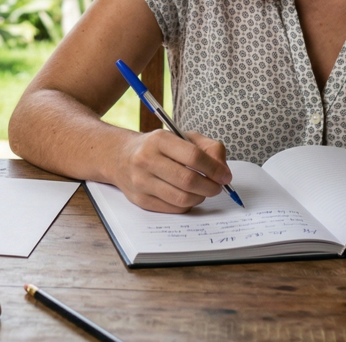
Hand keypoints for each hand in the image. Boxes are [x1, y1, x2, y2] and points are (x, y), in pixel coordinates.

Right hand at [114, 130, 232, 212]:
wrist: (120, 157)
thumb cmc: (158, 147)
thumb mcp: (182, 137)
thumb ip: (208, 148)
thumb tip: (223, 171)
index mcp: (159, 140)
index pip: (194, 156)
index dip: (214, 169)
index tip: (225, 176)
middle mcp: (146, 160)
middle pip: (188, 180)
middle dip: (211, 187)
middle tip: (218, 186)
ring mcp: (141, 182)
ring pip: (182, 198)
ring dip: (200, 197)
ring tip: (203, 191)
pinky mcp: (140, 200)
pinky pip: (174, 209)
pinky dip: (188, 205)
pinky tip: (188, 196)